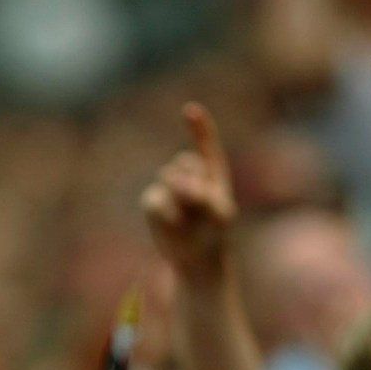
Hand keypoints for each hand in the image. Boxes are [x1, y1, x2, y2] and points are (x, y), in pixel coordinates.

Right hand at [140, 102, 236, 281]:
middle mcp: (190, 173)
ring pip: (167, 179)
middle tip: (200, 209)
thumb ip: (199, 193)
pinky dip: (164, 215)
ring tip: (188, 220)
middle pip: (183, 164)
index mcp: (212, 171)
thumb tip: (170, 180)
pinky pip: (153, 200)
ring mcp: (169, 186)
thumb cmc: (214, 234)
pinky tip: (173, 225)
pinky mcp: (153, 201)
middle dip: (191, 186)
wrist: (196, 259)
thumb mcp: (218, 214)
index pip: (206, 144)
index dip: (198, 126)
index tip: (190, 111)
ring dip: (179, 202)